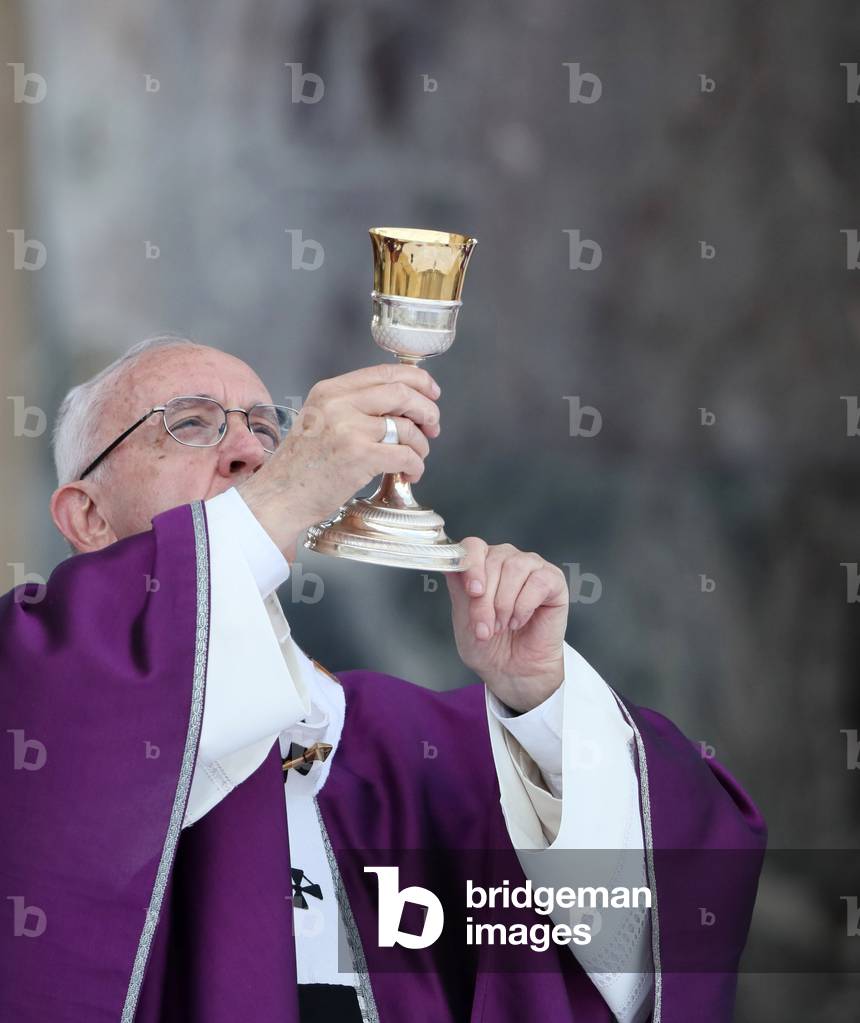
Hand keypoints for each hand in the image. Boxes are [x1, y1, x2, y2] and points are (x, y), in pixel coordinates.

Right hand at [238, 363, 440, 558]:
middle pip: (403, 393)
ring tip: (416, 457)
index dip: (418, 380)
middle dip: (427, 410)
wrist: (279, 496)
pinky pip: (405, 455)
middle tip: (433, 427)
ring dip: (421, 445)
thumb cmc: (300, 466)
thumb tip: (401, 405)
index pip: (385, 372)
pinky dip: (415, 465)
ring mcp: (349, 429)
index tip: (431, 392)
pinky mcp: (359, 456)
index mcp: (330, 390)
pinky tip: (409, 473)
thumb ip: (352, 407)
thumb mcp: (319, 421)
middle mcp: (339, 404)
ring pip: (407, 427)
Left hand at [445, 539, 567, 713]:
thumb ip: (459, 589)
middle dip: (486, 600)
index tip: (473, 592)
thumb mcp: (463, 617)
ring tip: (502, 625)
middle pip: (493, 561)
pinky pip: (538, 582)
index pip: (473, 546)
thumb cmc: (488, 645)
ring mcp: (531, 567)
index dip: (472, 565)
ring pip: (515, 568)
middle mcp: (506, 559)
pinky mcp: (553, 580)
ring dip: (505, 604)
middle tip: (486, 628)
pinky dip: (525, 606)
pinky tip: (520, 621)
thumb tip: (452, 566)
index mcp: (481, 564)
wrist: (512, 670)